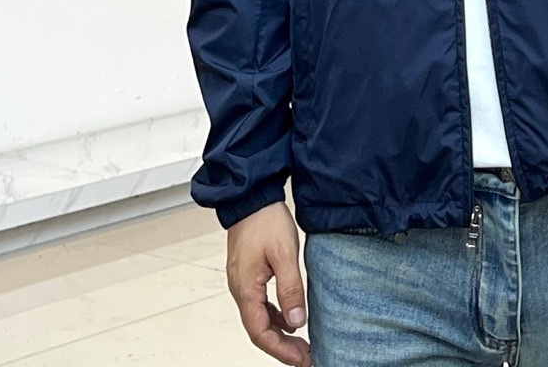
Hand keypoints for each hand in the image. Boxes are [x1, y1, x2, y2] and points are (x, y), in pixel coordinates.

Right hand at [226, 202, 311, 366]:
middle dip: (282, 346)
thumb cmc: (266, 220)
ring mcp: (243, 282)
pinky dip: (275, 315)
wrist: (253, 196)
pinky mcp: (249, 273)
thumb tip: (297, 322)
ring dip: (280, 332)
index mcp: (246, 289)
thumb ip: (290, 289)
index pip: (260, 333)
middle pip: (259, 329)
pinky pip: (260, 303)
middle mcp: (240, 289)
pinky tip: (291, 316)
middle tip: (306, 356)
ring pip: (259, 317)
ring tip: (302, 341)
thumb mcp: (284, 254)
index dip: (281, 350)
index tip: (302, 359)